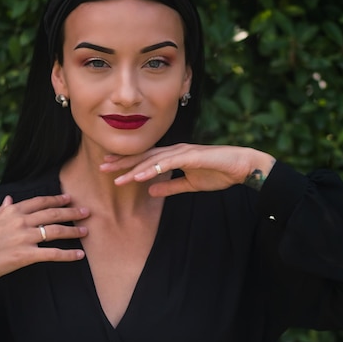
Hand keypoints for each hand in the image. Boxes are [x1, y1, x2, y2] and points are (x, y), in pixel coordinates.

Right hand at [0, 193, 88, 311]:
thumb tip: (8, 199)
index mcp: (11, 211)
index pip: (39, 202)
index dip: (56, 199)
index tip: (68, 198)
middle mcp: (20, 221)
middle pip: (53, 213)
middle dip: (72, 212)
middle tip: (87, 212)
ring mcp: (25, 238)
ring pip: (56, 231)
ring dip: (73, 231)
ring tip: (85, 231)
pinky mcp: (27, 255)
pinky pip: (53, 253)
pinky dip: (68, 255)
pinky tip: (79, 255)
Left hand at [100, 143, 275, 196]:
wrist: (241, 167)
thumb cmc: (218, 173)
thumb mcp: (189, 185)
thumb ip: (170, 186)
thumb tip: (151, 190)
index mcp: (173, 156)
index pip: (146, 159)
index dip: (127, 163)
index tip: (110, 169)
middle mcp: (175, 151)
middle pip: (143, 156)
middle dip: (123, 162)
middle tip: (102, 167)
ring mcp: (182, 152)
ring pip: (152, 160)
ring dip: (133, 168)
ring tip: (116, 176)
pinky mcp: (191, 157)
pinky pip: (168, 163)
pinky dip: (153, 169)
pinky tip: (140, 176)